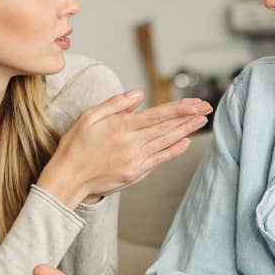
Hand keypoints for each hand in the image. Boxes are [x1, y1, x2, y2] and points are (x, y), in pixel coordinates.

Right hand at [37, 91, 211, 206]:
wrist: (67, 180)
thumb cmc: (75, 147)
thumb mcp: (88, 117)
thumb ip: (114, 104)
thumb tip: (138, 94)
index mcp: (121, 127)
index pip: (158, 115)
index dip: (180, 108)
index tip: (197, 102)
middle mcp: (132, 144)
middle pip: (167, 128)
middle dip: (190, 117)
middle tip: (207, 107)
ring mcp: (136, 160)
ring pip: (167, 142)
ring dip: (187, 131)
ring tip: (202, 121)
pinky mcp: (136, 173)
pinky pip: (160, 159)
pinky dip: (174, 150)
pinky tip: (185, 141)